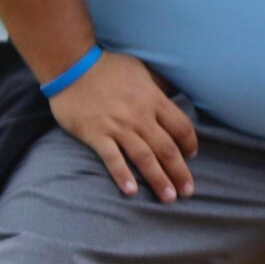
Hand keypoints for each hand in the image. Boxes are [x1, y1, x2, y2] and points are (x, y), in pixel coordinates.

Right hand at [49, 51, 197, 200]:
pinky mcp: (96, 134)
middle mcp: (140, 116)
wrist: (72, 65)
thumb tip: (173, 93)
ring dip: (158, 179)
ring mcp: (118, 126)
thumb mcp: (141, 70)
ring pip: (144, 157)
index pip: (181, 127)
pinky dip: (122, 175)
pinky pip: (112, 159)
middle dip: (180, 172)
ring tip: (168, 198)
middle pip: (167, 148)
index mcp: (153, 99)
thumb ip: (158, 86)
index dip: (190, 144)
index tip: (192, 157)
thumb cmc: (108, 67)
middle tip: (188, 192)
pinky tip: (131, 192)